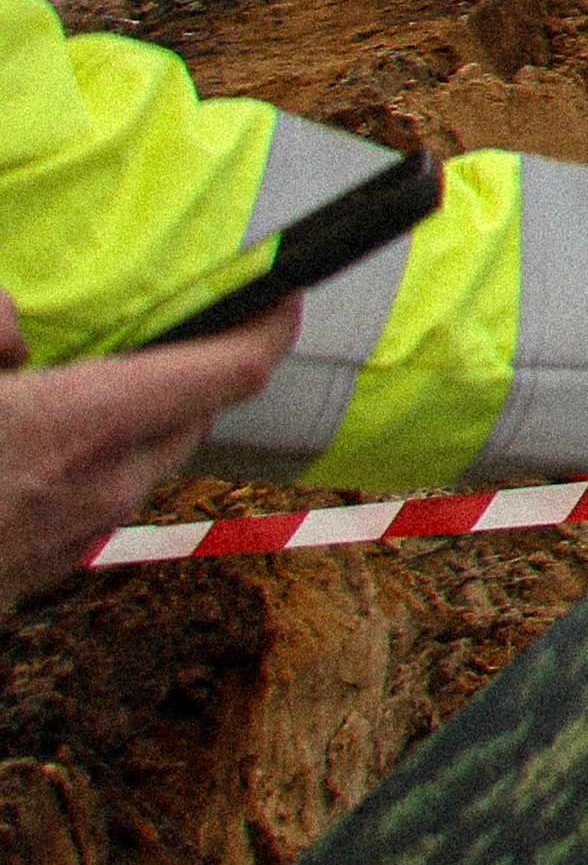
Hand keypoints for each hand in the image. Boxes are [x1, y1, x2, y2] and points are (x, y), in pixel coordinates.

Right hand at [1, 290, 303, 601]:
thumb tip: (16, 331)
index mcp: (84, 426)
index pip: (227, 371)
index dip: (267, 325)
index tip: (284, 290)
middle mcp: (98, 489)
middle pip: (194, 417)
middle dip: (199, 370)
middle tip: (177, 328)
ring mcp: (69, 542)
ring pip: (145, 466)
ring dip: (141, 421)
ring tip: (95, 384)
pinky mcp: (36, 575)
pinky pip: (95, 506)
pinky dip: (94, 466)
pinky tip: (33, 449)